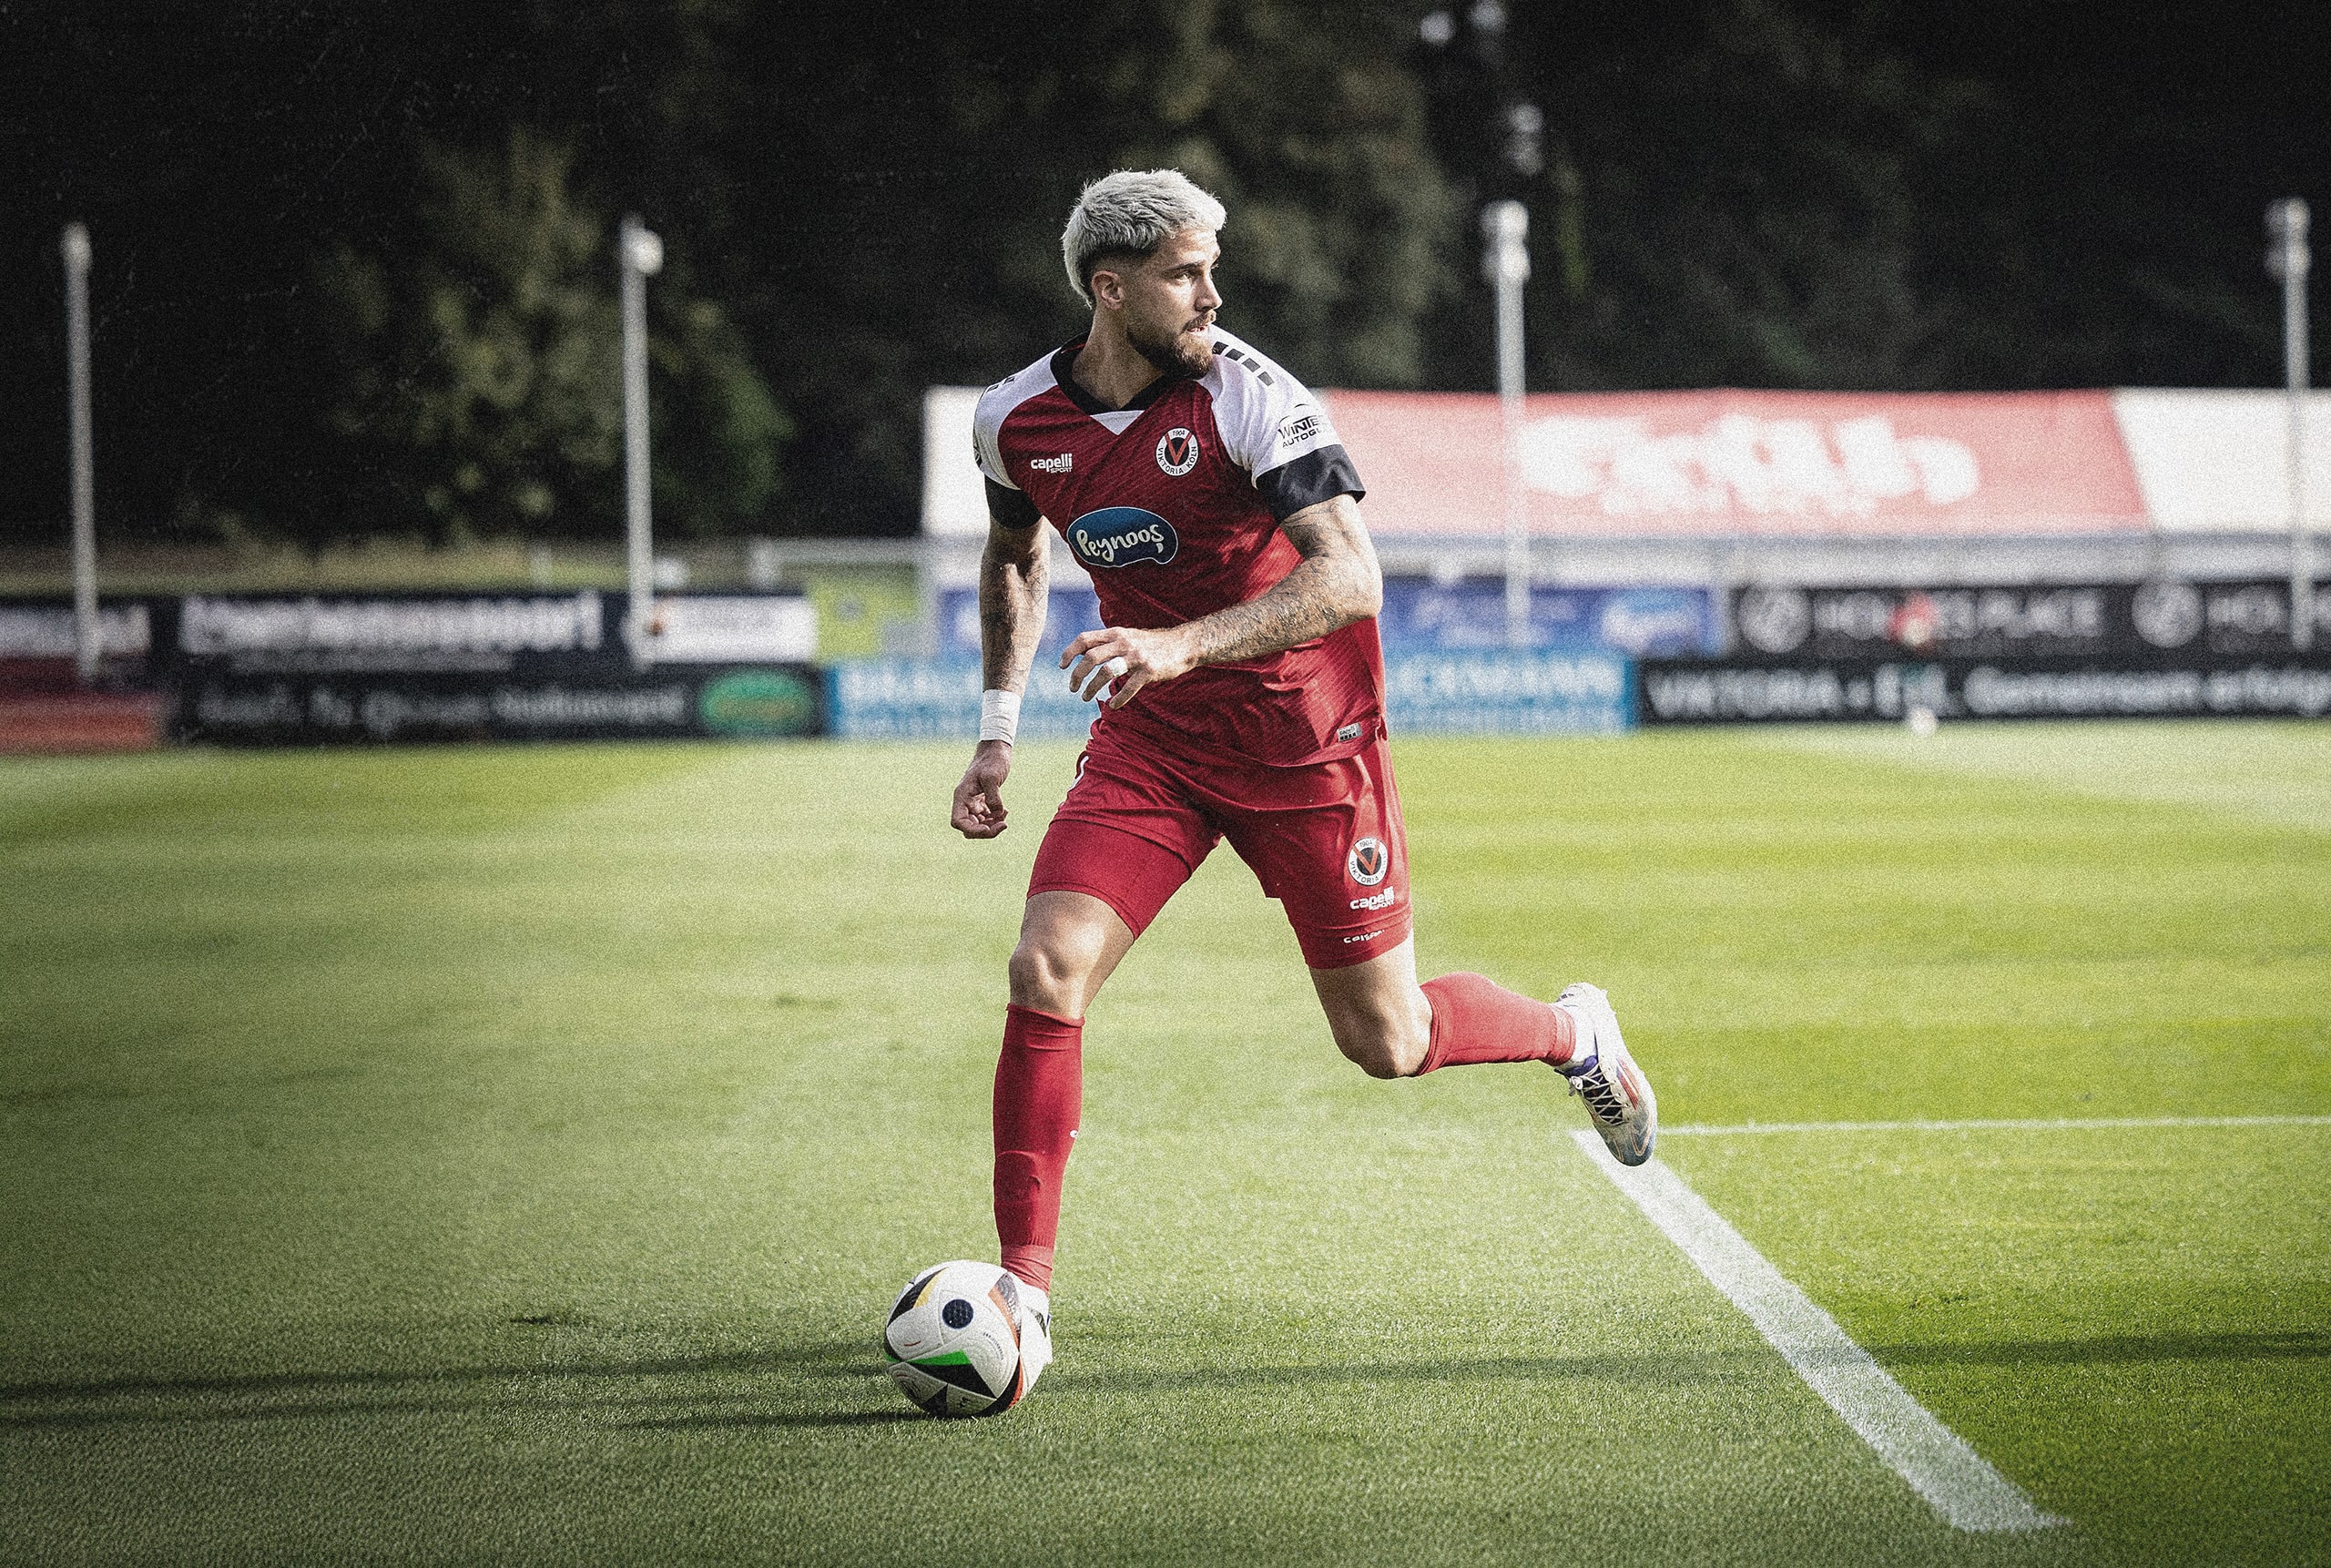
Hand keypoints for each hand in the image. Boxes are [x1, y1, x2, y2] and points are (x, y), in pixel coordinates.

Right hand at [951, 739, 1013, 837]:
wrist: (996, 750)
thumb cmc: (992, 760)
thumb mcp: (992, 776)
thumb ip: (993, 797)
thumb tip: (996, 814)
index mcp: (962, 795)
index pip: (958, 821)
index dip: (972, 829)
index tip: (987, 827)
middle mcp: (965, 801)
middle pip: (968, 827)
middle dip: (985, 831)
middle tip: (1003, 824)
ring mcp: (973, 803)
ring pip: (978, 825)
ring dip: (992, 826)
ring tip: (1004, 816)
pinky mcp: (982, 802)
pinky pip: (986, 818)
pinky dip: (995, 819)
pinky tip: (1005, 811)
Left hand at [1061, 625, 1196, 706]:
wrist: (1183, 645)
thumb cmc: (1152, 644)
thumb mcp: (1128, 636)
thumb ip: (1108, 643)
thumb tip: (1083, 654)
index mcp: (1116, 633)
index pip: (1085, 639)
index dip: (1069, 652)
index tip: (1061, 666)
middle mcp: (1124, 642)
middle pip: (1090, 657)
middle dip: (1077, 675)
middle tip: (1072, 688)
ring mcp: (1136, 656)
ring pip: (1106, 673)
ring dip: (1092, 688)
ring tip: (1085, 697)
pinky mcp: (1149, 670)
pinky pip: (1128, 688)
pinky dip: (1118, 699)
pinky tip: (1112, 705)